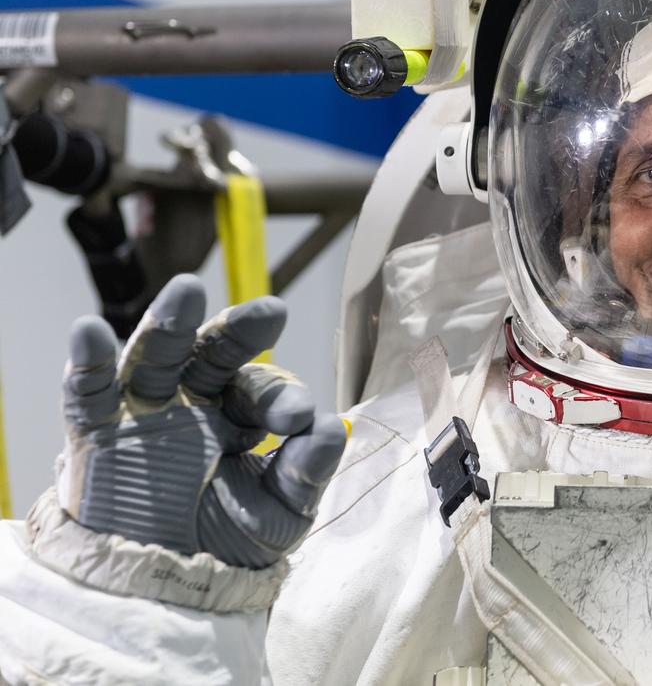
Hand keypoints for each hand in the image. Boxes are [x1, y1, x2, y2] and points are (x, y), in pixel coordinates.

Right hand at [57, 275, 346, 568]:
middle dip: (240, 330)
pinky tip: (89, 330)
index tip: (298, 418)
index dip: (282, 398)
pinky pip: (88, 391)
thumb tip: (334, 427)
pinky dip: (87, 362)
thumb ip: (305, 473)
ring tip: (186, 292)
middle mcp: (194, 400)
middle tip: (269, 313)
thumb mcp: (278, 515)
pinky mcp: (96, 432)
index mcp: (240, 415)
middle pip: (216, 353)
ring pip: (157, 355)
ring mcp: (144, 410)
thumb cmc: (224, 542)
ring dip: (170, 323)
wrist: (160, 589)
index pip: (264, 389)